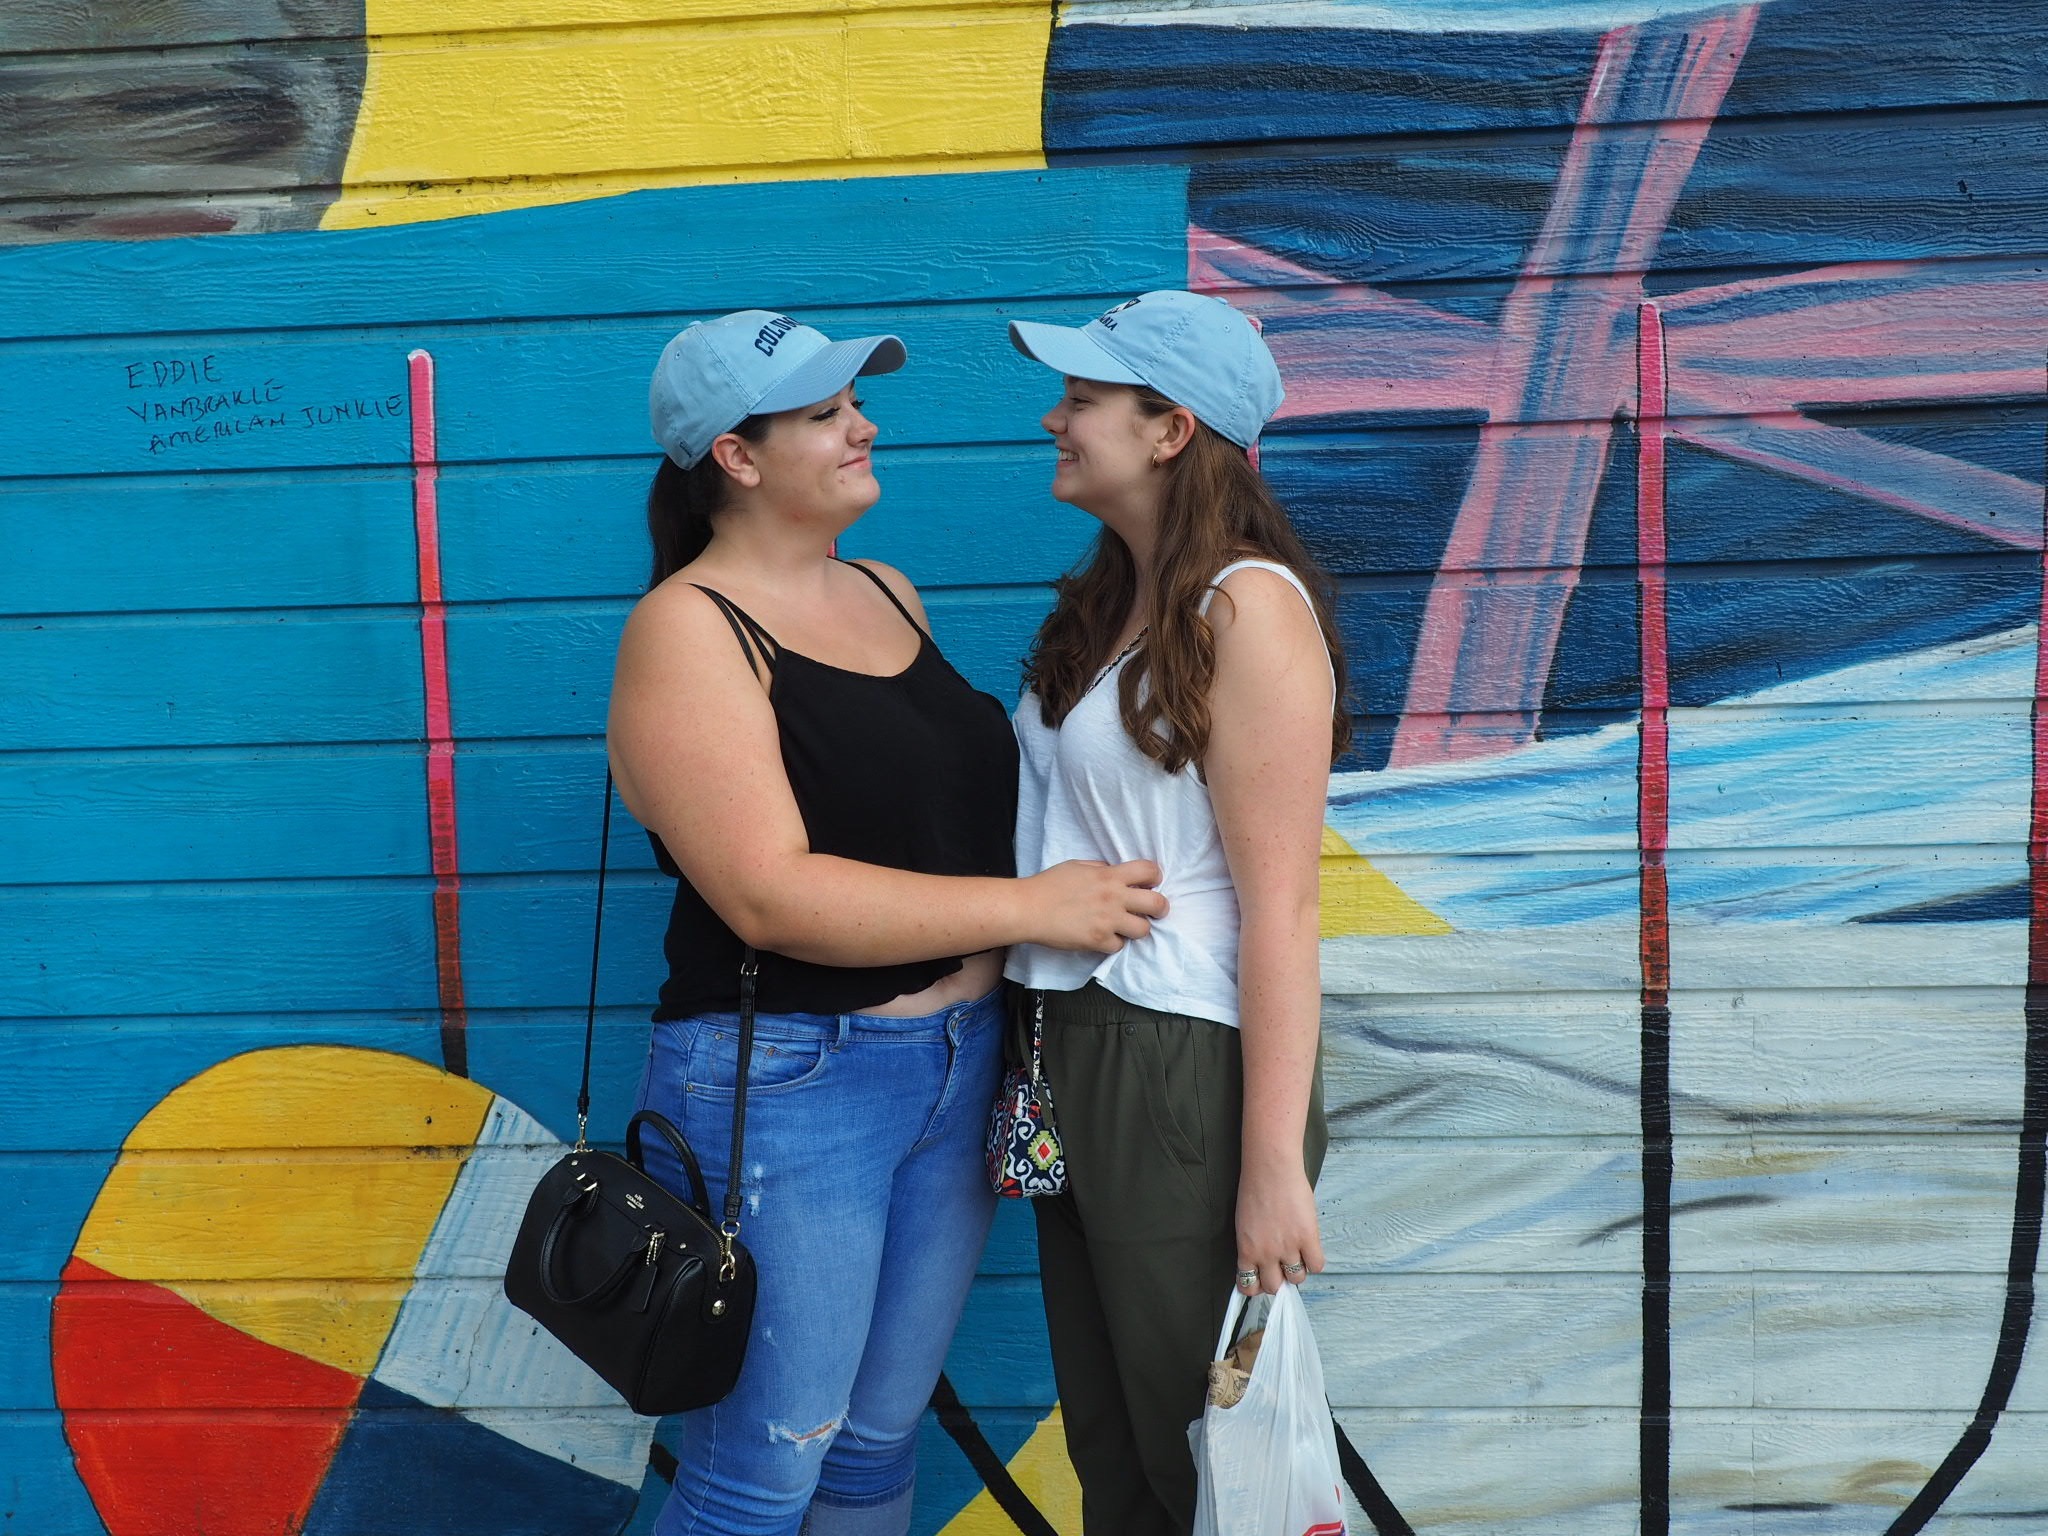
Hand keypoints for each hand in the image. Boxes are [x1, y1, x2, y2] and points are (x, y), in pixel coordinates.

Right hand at [1024, 859, 1167, 952]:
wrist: (1028, 908)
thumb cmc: (1048, 885)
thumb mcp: (1077, 866)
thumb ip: (1101, 869)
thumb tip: (1115, 872)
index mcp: (1109, 875)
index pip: (1149, 870)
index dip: (1154, 877)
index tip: (1150, 883)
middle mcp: (1113, 897)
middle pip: (1157, 904)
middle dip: (1160, 907)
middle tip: (1153, 910)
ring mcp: (1108, 921)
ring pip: (1144, 929)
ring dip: (1137, 928)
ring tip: (1125, 926)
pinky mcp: (1098, 941)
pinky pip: (1120, 946)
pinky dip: (1113, 943)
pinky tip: (1103, 937)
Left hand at [1235, 1157, 1323, 1294]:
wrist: (1271, 1168)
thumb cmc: (1254, 1189)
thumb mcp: (1244, 1223)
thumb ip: (1253, 1245)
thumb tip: (1261, 1261)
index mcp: (1246, 1250)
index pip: (1249, 1285)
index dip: (1256, 1285)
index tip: (1261, 1279)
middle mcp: (1266, 1254)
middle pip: (1274, 1287)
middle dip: (1277, 1279)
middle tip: (1280, 1266)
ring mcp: (1288, 1247)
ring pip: (1296, 1279)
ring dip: (1296, 1270)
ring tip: (1296, 1254)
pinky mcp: (1308, 1237)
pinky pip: (1316, 1265)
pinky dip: (1314, 1261)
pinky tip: (1310, 1249)